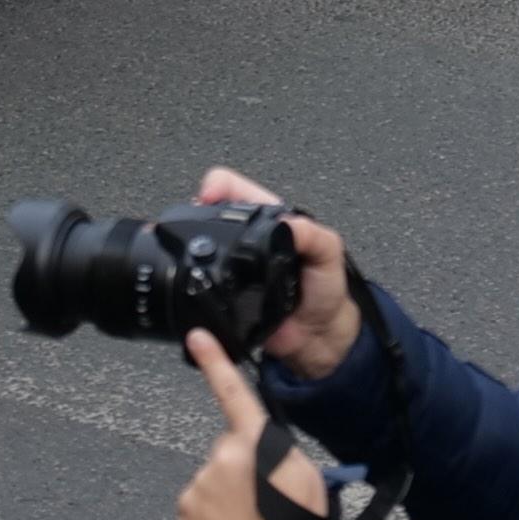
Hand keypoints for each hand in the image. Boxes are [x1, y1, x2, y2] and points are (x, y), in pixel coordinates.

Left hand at [171, 336, 336, 519]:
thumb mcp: (308, 479)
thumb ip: (282, 452)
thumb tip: (264, 446)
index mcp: (254, 445)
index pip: (233, 392)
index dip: (215, 361)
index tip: (198, 336)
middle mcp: (220, 459)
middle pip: (228, 451)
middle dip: (241, 469)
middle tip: (263, 501)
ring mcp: (198, 487)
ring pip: (213, 481)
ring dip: (227, 496)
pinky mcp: (183, 513)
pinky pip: (198, 506)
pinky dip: (211, 517)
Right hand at [190, 165, 365, 374]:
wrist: (317, 334)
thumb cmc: (326, 287)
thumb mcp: (328, 253)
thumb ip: (313, 235)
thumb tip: (287, 225)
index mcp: (272, 218)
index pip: (237, 189)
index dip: (218, 186)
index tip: (208, 195)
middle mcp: (248, 237)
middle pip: (211, 211)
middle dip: (197, 210)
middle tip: (192, 218)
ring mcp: (234, 264)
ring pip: (202, 243)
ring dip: (193, 241)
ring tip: (190, 243)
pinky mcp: (224, 291)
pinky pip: (204, 280)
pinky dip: (197, 277)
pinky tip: (196, 275)